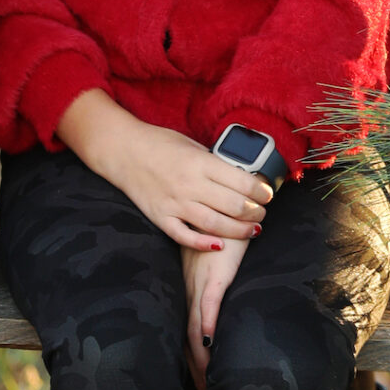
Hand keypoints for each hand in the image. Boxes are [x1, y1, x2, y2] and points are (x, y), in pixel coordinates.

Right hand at [59, 93, 272, 250]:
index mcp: (200, 162)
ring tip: (252, 230)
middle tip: (261, 213)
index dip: (261, 192)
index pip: (241, 182)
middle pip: (233, 206)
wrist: (122, 150)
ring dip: (239, 230)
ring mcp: (174, 203)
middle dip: (255, 212)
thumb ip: (213, 163)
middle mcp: (189, 184)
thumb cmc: (159, 143)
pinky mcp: (161, 217)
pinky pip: (184, 236)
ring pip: (215, 224)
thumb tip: (241, 178)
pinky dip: (203, 244)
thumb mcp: (191, 144)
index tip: (267, 195)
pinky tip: (219, 245)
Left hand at [183, 236, 250, 389]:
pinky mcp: (216, 274)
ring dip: (200, 357)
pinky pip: (210, 303)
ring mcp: (201, 283)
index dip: (188, 358)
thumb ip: (210, 281)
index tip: (195, 381)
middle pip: (186, 337)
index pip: (185, 331)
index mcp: (189, 289)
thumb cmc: (220, 233)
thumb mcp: (210, 261)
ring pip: (196, 327)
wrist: (225, 207)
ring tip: (206, 383)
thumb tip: (215, 305)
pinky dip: (209, 324)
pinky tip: (210, 343)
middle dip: (194, 368)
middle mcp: (191, 291)